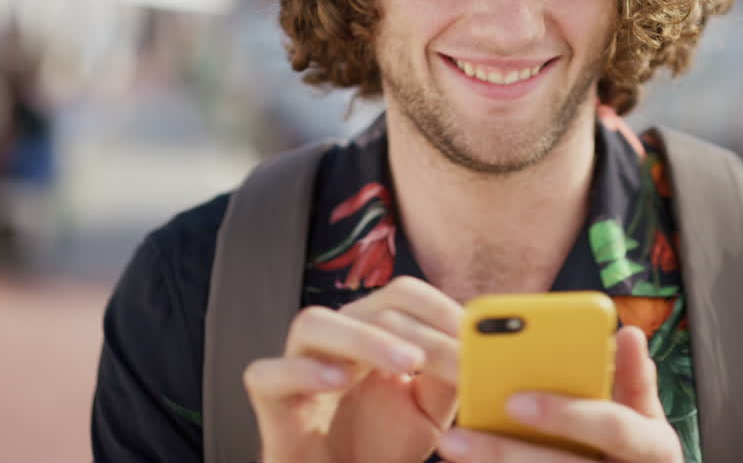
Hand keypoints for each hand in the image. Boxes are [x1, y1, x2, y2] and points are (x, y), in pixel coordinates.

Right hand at [244, 276, 462, 462]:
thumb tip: (475, 342)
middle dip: (414, 328)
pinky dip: (302, 371)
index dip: (438, 306)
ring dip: (363, 337)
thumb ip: (449, 375)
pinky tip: (339, 380)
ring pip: (313, 323)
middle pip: (366, 306)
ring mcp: (298, 367)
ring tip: (407, 362)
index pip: (401, 295)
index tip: (473, 333)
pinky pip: (267, 374)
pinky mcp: (272, 403)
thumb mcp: (430, 411)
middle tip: (451, 355)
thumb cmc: (382, 447)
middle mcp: (334, 341)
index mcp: (372, 334)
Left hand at [436, 326, 682, 462]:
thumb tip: (629, 334)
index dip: (565, 414)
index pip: (610, 427)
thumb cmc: (635, 449)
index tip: (513, 400)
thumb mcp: (647, 417)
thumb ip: (634, 380)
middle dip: (507, 451)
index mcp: (654, 447)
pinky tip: (468, 462)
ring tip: (451, 444)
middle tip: (456, 434)